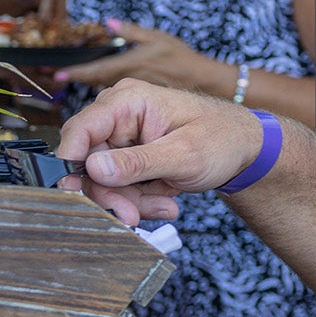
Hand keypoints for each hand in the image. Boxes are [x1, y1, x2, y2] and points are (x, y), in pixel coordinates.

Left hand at [55, 18, 212, 90]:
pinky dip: (106, 93)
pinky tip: (100, 89)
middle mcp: (128, 81)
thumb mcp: (158, 38)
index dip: (75, 72)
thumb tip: (108, 22)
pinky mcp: (140, 102)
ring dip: (90, 86)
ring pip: (105, 90)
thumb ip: (131, 31)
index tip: (57, 74)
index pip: (96, 69)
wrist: (204, 82)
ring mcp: (133, 94)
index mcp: (131, 64)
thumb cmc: (182, 59)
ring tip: (75, 79)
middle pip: (95, 83)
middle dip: (77, 79)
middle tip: (57, 77)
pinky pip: (117, 98)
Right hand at [55, 78, 264, 224]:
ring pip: (104, 179)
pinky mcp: (130, 157)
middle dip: (112, 193)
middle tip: (132, 216)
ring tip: (165, 208)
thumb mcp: (184, 155)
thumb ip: (138, 163)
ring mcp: (123, 137)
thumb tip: (93, 168)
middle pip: (89, 161)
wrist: (245, 148)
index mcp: (129, 100)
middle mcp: (120, 115)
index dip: (70, 161)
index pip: (81, 129)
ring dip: (131, 201)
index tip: (71, 192)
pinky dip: (140, 200)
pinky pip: (120, 185)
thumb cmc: (222, 139)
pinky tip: (166, 203)